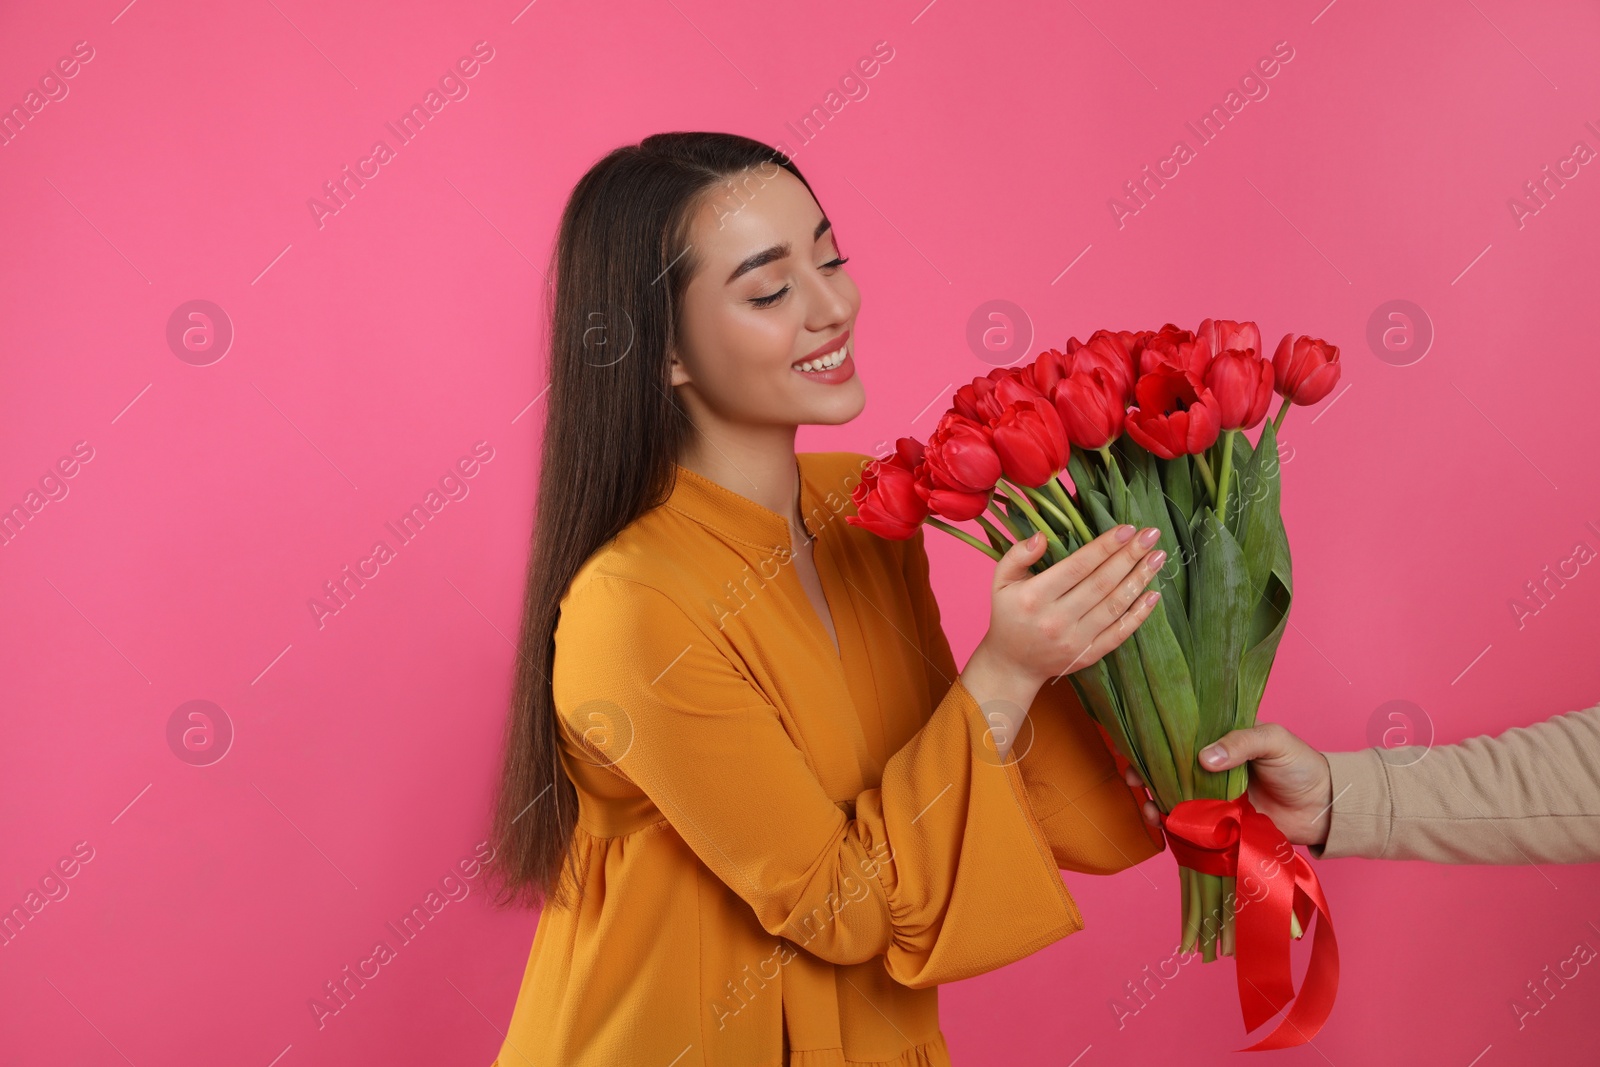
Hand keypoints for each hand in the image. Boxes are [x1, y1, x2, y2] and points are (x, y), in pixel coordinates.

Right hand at [975, 523, 1166, 686]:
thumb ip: (1017, 555)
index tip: (1127, 528)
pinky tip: (1154, 594)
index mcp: (1035, 597)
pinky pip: (1119, 633)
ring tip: (1158, 557)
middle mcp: (1056, 619)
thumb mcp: (1001, 581)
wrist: (1012, 664)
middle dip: (1129, 556)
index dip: (1104, 546)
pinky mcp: (1089, 654)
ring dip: (1140, 579)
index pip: (1077, 567)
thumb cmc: (1009, 615)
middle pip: (1101, 583)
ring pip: (1115, 605)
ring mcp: (1075, 639)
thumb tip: (1042, 537)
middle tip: (1151, 535)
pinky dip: (1139, 614)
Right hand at [1121, 723, 1335, 846]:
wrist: (1324, 808)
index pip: (1179, 737)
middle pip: (1168, 769)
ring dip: (1155, 802)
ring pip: (1174, 798)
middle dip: (1145, 774)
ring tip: (1150, 809)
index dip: (1154, 742)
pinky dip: (1174, 826)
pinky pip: (1190, 824)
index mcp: (1220, 740)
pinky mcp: (1220, 824)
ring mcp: (1213, 797)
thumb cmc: (1301, 766)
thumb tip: (1203, 758)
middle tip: (1133, 780)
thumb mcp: (1273, 740)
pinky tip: (1164, 825)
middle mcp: (1211, 768)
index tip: (1137, 750)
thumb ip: (1240, 743)